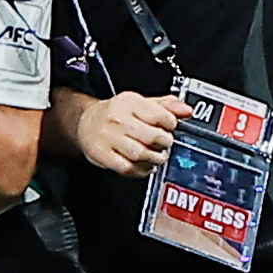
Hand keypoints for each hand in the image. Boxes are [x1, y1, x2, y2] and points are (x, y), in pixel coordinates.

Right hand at [64, 88, 191, 179]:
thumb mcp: (141, 103)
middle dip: (165, 143)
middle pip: (152, 137)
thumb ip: (166, 106)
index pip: (160, 115)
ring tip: (156, 155)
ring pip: (141, 154)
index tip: (170, 127)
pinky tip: (144, 164)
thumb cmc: (116, 114)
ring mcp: (108, 139)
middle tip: (164, 143)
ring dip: (155, 158)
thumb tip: (186, 110)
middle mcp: (116, 119)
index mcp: (128, 103)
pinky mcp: (102, 156)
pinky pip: (128, 168)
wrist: (85, 124)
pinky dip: (142, 170)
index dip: (171, 124)